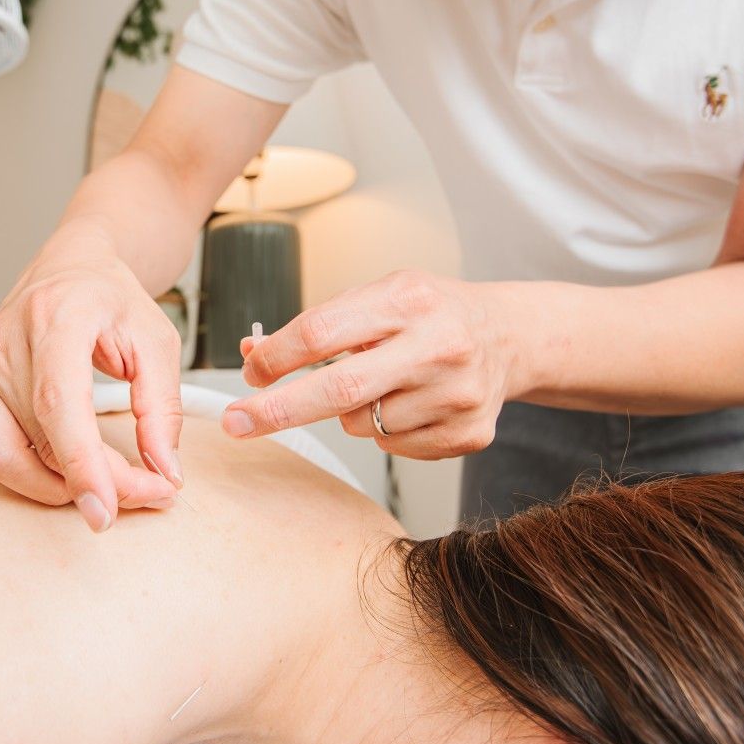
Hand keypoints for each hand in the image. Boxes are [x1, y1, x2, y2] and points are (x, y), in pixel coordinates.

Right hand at [0, 239, 182, 530]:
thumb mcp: (157, 342)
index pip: (58, 405)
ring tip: (96, 478)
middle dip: (87, 484)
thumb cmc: (110, 299)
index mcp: (55, 320)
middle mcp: (3, 344)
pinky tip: (43, 461)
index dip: (81, 465)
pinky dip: (4, 473)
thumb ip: (163, 408)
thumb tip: (164, 471)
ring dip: (48, 487)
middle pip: (32, 444)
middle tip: (139, 490)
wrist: (71, 268)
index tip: (107, 509)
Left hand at [222, 271, 519, 458]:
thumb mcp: (378, 297)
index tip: (250, 374)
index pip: (323, 331)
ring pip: (363, 423)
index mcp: (409, 299)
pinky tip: (409, 402)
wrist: (507, 337)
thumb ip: (319, 324)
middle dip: (278, 410)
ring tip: (381, 384)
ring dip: (349, 412)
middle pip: (339, 388)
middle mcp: (439, 345)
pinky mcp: (468, 432)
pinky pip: (393, 446)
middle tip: (236, 423)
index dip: (277, 357)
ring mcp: (458, 393)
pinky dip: (385, 429)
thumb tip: (252, 353)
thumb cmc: (428, 314)